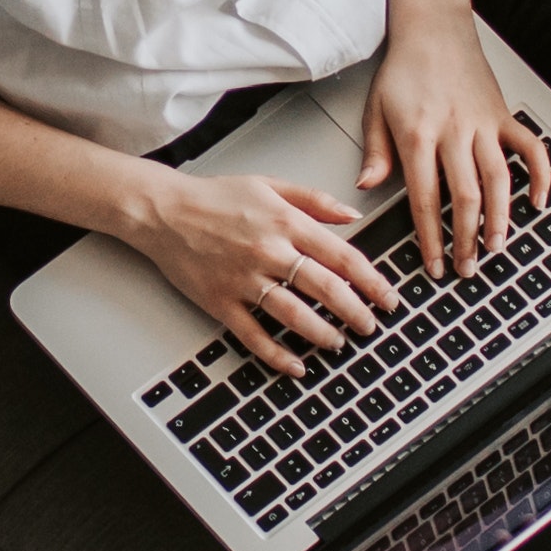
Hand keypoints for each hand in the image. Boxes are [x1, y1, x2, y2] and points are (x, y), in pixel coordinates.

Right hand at [132, 164, 395, 371]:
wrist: (162, 211)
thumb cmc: (214, 197)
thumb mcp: (270, 184)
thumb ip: (314, 200)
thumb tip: (352, 214)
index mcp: (286, 223)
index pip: (342, 257)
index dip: (372, 281)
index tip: (388, 297)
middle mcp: (269, 252)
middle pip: (325, 289)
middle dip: (356, 312)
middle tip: (371, 326)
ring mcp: (244, 280)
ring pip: (295, 315)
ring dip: (324, 333)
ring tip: (339, 342)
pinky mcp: (221, 302)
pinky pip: (255, 335)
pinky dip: (278, 355)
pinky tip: (297, 365)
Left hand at [358, 13, 550, 278]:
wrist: (434, 27)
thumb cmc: (404, 69)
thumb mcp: (375, 109)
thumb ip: (375, 152)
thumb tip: (366, 189)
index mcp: (418, 134)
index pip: (424, 198)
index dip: (430, 238)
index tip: (433, 264)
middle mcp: (454, 131)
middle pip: (464, 196)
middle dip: (466, 239)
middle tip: (466, 268)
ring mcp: (484, 124)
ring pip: (498, 179)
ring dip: (500, 218)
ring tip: (496, 246)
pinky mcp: (504, 116)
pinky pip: (530, 148)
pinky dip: (540, 175)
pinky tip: (538, 201)